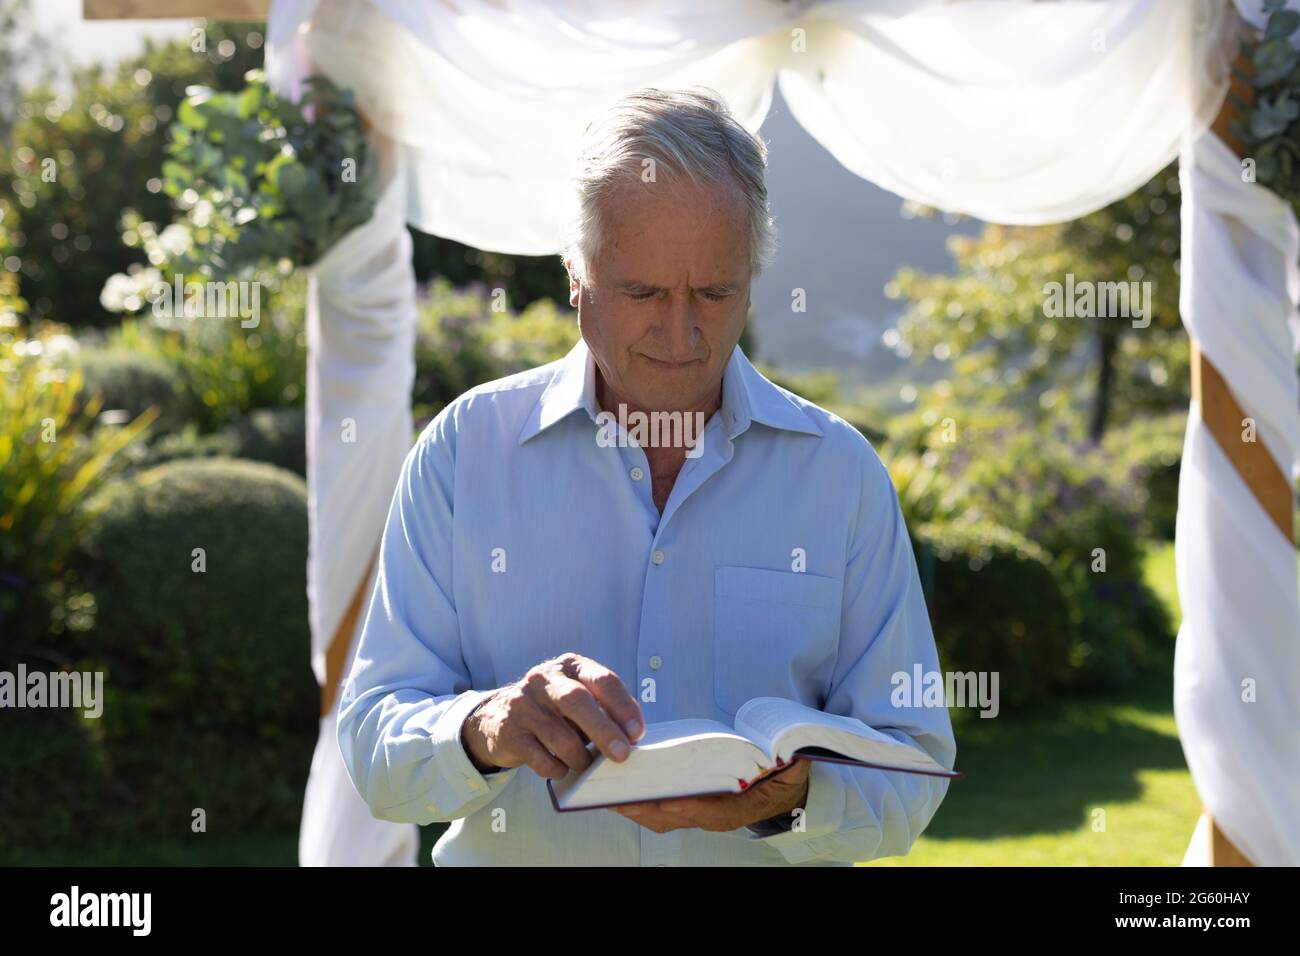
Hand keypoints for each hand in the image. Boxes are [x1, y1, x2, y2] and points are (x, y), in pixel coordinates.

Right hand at [460, 652, 643, 778]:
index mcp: (570, 666)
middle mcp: (544, 679)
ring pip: (560, 737)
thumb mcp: (579, 696)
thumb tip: (634, 732)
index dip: (623, 707)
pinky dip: (558, 770)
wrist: (498, 717)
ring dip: (581, 758)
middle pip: (577, 702)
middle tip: (622, 754)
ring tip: (586, 764)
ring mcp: (523, 704)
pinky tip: (562, 768)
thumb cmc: (553, 708)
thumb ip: (606, 707)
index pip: (602, 680)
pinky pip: (541, 759)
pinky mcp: (509, 731)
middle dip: (603, 730)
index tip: (637, 732)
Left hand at [612, 757, 809, 833]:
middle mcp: (717, 815)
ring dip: (636, 807)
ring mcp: (703, 814)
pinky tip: (623, 788)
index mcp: (740, 806)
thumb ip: (791, 760)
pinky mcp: (693, 808)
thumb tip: (791, 754)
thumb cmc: (786, 775)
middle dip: (644, 808)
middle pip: (674, 817)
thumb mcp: (794, 766)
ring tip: (608, 791)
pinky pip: (662, 810)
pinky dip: (641, 802)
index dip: (686, 806)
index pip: (709, 810)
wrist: (788, 792)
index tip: (665, 800)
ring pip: (662, 817)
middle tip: (616, 795)